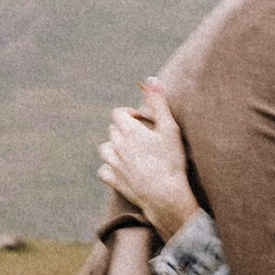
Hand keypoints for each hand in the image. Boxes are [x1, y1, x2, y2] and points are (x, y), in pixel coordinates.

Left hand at [99, 80, 196, 238]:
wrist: (164, 195)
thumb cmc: (170, 161)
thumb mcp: (169, 128)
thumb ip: (158, 103)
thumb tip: (152, 79)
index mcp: (128, 130)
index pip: (118, 113)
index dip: (129, 113)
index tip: (142, 119)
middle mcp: (116, 145)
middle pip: (112, 130)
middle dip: (124, 130)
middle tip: (142, 137)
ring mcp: (113, 164)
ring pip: (105, 149)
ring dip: (114, 147)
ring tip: (129, 151)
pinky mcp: (113, 181)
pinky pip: (103, 170)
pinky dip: (109, 167)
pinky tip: (120, 168)